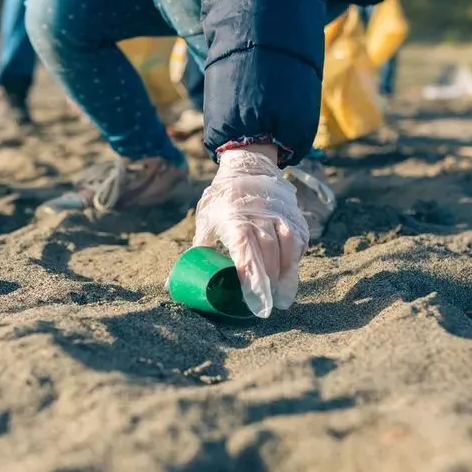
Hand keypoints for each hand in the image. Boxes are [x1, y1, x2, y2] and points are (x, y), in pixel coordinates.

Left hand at [192, 145, 309, 317]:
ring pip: (288, 246)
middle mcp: (259, 216)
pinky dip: (296, 257)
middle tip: (268, 305)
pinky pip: (300, 238)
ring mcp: (279, 214)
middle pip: (269, 253)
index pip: (244, 250)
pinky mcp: (293, 214)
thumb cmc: (223, 199)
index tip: (253, 298)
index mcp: (234, 219)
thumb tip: (171, 283)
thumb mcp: (206, 220)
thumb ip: (197, 249)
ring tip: (284, 296)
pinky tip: (291, 272)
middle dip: (270, 281)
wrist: (249, 166)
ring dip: (288, 272)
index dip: (250, 275)